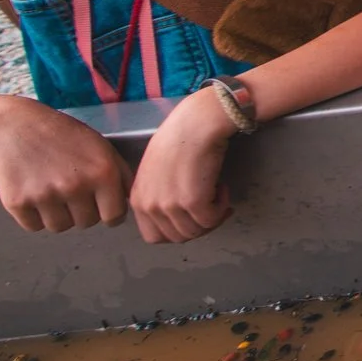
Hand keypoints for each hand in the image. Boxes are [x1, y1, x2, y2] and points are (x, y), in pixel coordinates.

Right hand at [0, 96, 130, 232]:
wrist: (13, 125)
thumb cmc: (61, 134)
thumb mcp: (100, 146)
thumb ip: (120, 174)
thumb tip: (129, 201)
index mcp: (102, 172)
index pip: (114, 216)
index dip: (109, 213)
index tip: (102, 207)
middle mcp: (75, 186)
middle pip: (86, 223)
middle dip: (82, 211)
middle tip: (71, 190)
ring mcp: (45, 196)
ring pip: (60, 227)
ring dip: (58, 215)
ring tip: (52, 190)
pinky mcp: (18, 203)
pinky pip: (33, 226)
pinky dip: (33, 216)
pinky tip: (33, 193)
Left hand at [130, 88, 236, 242]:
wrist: (197, 123)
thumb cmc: (181, 137)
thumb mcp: (156, 170)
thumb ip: (157, 194)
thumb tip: (175, 213)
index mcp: (138, 200)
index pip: (155, 236)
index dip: (178, 230)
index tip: (193, 217)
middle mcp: (150, 206)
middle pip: (178, 237)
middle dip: (198, 226)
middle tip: (212, 207)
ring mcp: (170, 206)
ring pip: (197, 231)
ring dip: (212, 215)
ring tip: (217, 192)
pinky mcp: (193, 202)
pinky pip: (213, 220)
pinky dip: (222, 207)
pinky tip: (222, 187)